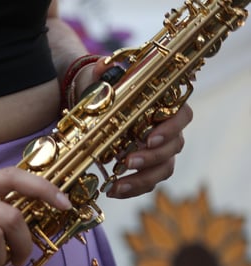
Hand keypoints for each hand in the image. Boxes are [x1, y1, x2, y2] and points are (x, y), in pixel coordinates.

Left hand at [84, 60, 193, 198]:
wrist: (93, 107)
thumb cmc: (104, 92)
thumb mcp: (101, 80)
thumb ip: (101, 74)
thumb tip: (99, 66)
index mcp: (164, 106)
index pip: (182, 116)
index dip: (170, 129)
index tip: (149, 138)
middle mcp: (167, 129)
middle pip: (173, 147)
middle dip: (151, 158)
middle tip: (127, 162)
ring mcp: (158, 150)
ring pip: (163, 169)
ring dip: (142, 179)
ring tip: (117, 186)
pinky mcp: (145, 166)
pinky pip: (147, 181)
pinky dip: (132, 188)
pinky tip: (113, 191)